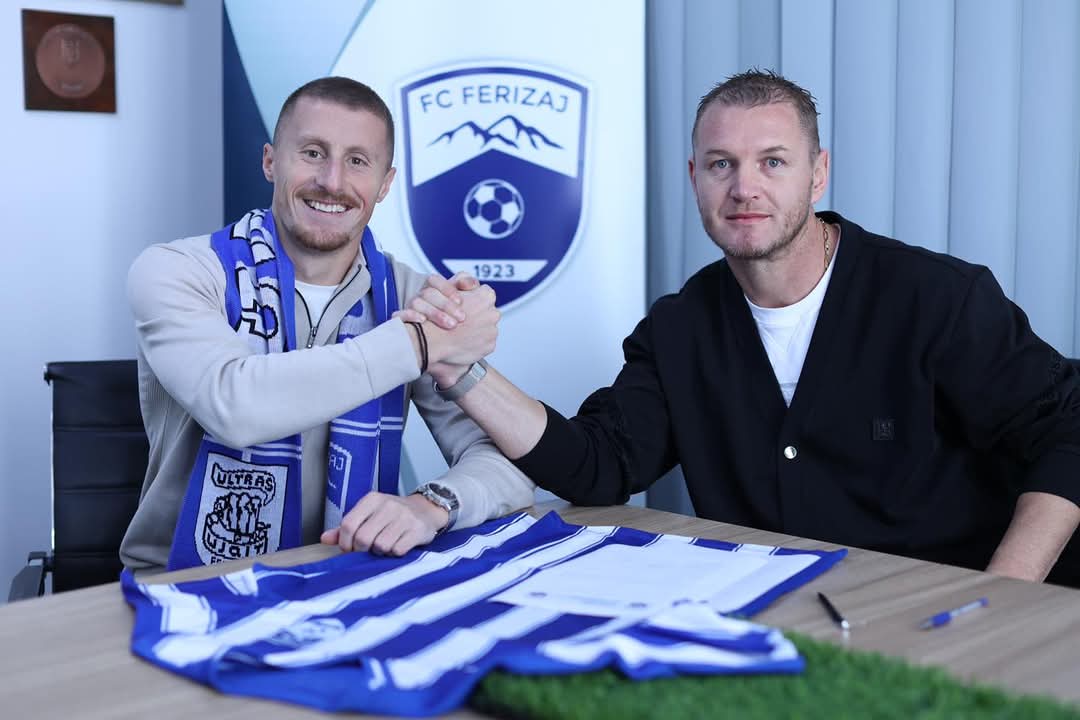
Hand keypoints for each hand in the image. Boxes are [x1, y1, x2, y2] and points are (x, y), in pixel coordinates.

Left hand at [320, 492, 447, 555]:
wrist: (425, 510)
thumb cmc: (392, 515)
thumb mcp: (369, 514)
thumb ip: (347, 527)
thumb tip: (325, 538)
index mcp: (372, 499)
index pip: (348, 524)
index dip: (345, 542)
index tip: (350, 548)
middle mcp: (388, 505)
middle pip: (363, 538)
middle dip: (363, 550)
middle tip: (368, 549)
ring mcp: (404, 517)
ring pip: (380, 546)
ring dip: (381, 552)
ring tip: (385, 545)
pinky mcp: (417, 529)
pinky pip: (397, 550)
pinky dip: (395, 553)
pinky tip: (398, 545)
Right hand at [400, 272, 480, 328]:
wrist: (437, 344)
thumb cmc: (453, 318)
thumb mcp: (465, 302)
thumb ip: (468, 287)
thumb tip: (471, 284)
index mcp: (432, 289)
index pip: (435, 280)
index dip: (447, 288)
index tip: (461, 301)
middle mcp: (420, 297)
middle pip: (428, 293)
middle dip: (446, 305)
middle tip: (461, 318)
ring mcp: (410, 308)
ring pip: (417, 303)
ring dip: (434, 312)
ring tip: (451, 325)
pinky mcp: (401, 321)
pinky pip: (399, 315)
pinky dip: (410, 315)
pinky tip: (423, 321)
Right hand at [425, 284, 499, 384]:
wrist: (433, 340)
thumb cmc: (439, 312)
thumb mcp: (449, 287)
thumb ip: (464, 281)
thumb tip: (474, 285)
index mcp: (487, 296)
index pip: (485, 294)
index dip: (473, 298)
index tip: (464, 305)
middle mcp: (493, 313)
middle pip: (488, 312)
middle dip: (477, 314)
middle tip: (461, 319)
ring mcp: (493, 331)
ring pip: (487, 328)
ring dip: (477, 329)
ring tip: (461, 332)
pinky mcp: (489, 346)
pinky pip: (484, 343)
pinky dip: (476, 343)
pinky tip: (463, 342)